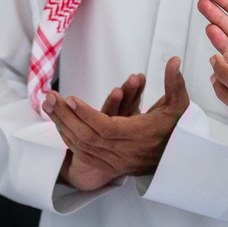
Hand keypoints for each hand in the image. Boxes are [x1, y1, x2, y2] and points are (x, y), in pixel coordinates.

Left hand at [44, 57, 189, 190]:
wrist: (176, 160)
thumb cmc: (176, 128)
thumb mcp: (179, 105)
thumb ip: (175, 82)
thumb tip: (174, 59)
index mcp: (139, 136)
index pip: (106, 127)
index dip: (86, 114)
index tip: (70, 98)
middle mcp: (125, 152)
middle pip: (87, 136)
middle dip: (66, 116)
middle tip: (49, 97)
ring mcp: (116, 162)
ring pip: (81, 146)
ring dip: (62, 125)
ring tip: (47, 105)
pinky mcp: (109, 167)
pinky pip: (83, 154)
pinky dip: (69, 138)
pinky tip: (58, 123)